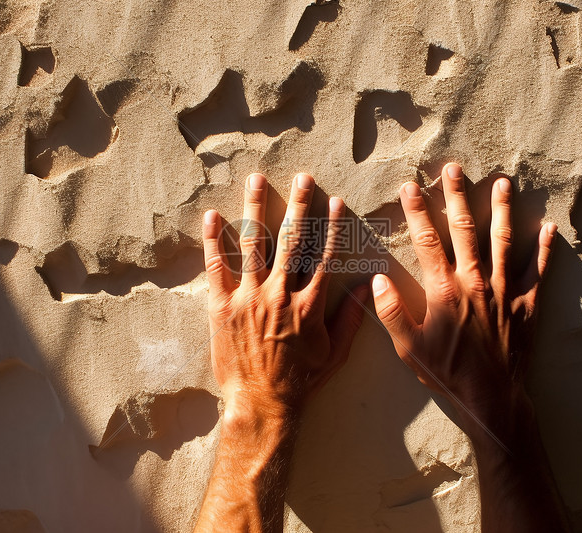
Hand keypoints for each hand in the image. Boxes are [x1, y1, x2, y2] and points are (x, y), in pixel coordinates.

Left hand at [203, 172, 366, 424]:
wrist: (261, 404)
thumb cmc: (301, 381)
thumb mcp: (334, 353)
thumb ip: (350, 320)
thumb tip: (368, 290)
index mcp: (309, 305)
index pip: (323, 255)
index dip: (331, 226)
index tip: (335, 200)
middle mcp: (280, 295)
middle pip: (290, 241)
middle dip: (298, 205)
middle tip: (302, 177)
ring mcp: (249, 299)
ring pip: (253, 244)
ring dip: (256, 208)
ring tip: (257, 180)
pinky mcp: (222, 307)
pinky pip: (217, 267)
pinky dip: (214, 240)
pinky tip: (213, 216)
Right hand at [371, 162, 555, 443]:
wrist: (491, 398)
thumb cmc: (447, 373)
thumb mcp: (407, 347)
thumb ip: (390, 312)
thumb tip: (378, 280)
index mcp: (443, 289)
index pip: (427, 241)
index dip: (417, 211)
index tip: (410, 187)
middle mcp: (475, 281)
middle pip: (465, 230)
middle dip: (458, 196)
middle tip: (456, 169)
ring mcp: (504, 291)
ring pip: (503, 240)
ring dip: (502, 209)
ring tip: (503, 182)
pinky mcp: (526, 305)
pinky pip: (537, 271)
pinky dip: (544, 248)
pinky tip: (549, 227)